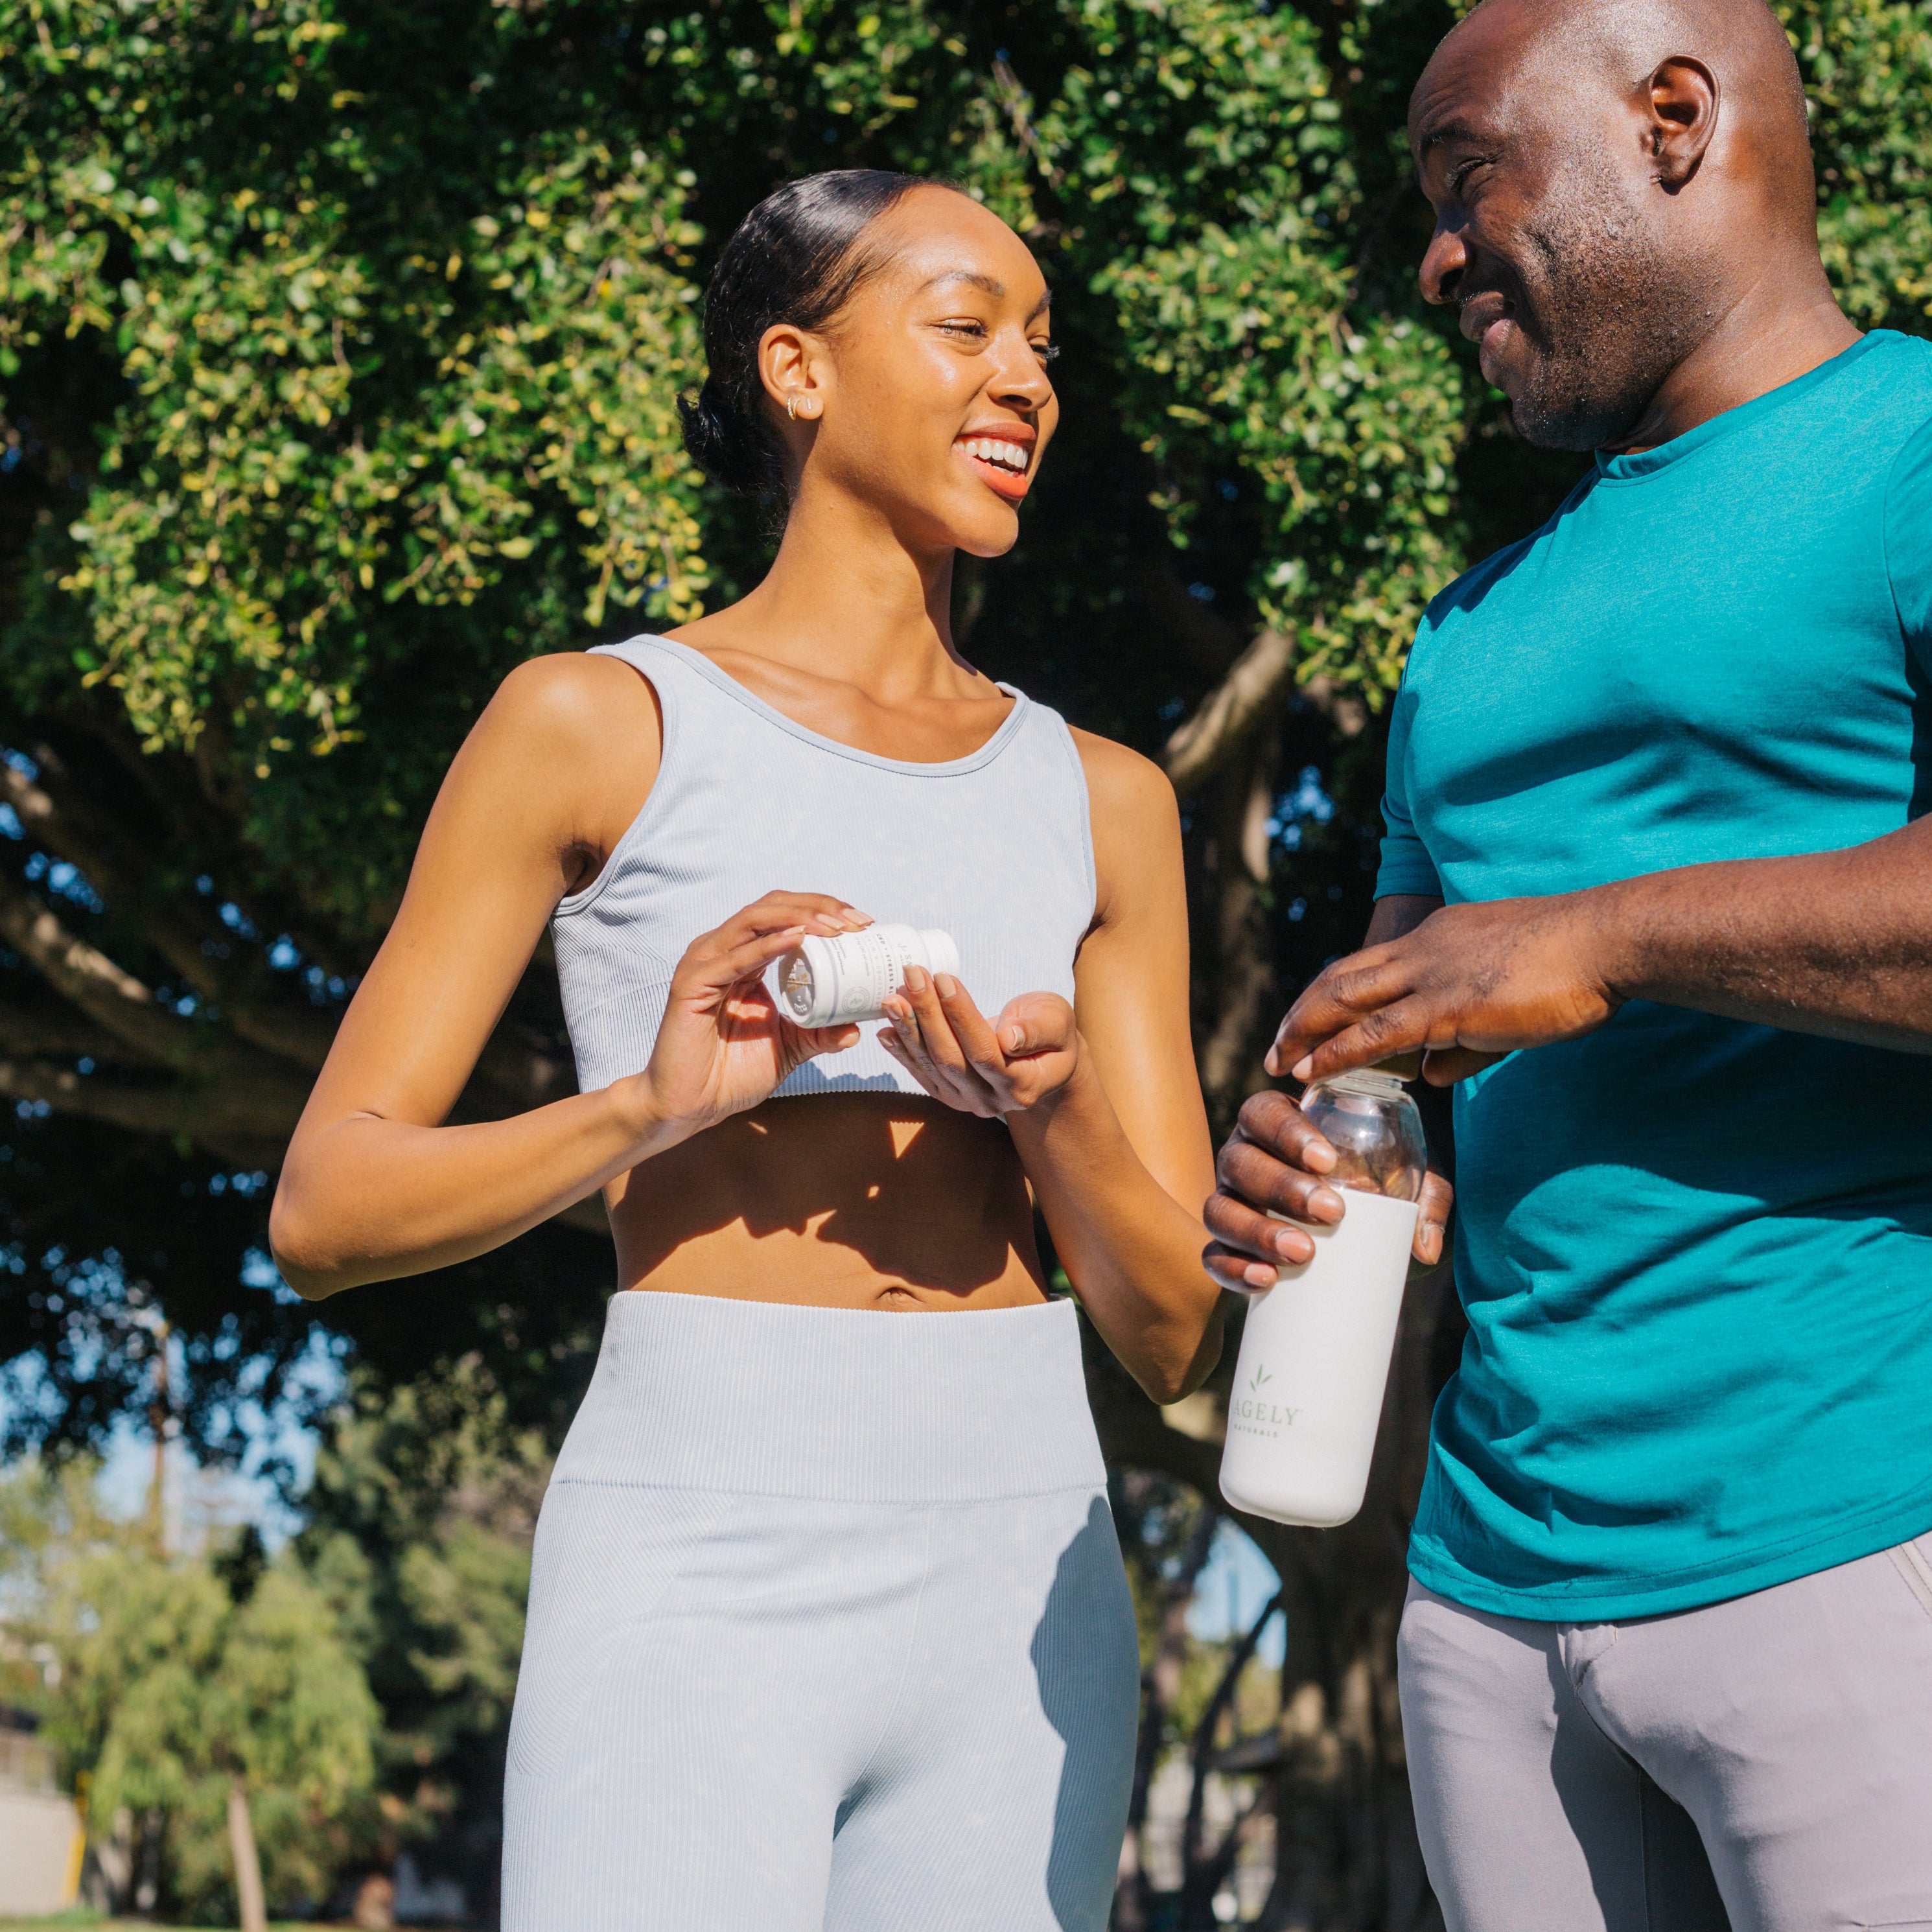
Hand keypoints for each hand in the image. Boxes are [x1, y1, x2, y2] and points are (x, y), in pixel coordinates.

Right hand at [630, 892, 867, 1139]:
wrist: (691, 1107)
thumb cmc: (731, 1076)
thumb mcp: (789, 1048)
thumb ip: (818, 1034)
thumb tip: (856, 1029)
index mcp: (743, 959)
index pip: (784, 917)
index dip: (824, 911)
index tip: (863, 924)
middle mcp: (721, 951)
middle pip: (772, 908)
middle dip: (818, 907)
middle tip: (857, 922)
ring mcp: (704, 964)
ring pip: (753, 920)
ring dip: (799, 918)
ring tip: (836, 927)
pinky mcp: (691, 984)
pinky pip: (734, 958)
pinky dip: (767, 946)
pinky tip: (797, 939)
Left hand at [878, 968, 1080, 1117]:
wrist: (1043, 1060)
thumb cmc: (1053, 1034)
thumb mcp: (1058, 1023)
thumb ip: (1037, 1030)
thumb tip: (1009, 1037)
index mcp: (1023, 1084)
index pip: (985, 1052)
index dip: (961, 1016)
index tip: (944, 978)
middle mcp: (992, 1101)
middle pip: (951, 1059)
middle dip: (927, 1014)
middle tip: (911, 975)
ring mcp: (967, 1101)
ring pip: (931, 1066)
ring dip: (908, 1029)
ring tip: (891, 997)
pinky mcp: (949, 1095)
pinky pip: (921, 1074)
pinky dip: (901, 1051)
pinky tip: (885, 1029)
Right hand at [1203, 1090, 1452, 1291]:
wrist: (1345, 1225)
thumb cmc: (1373, 1184)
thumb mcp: (1407, 1179)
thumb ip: (1425, 1199)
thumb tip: (1424, 1248)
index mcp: (1274, 1125)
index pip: (1264, 1113)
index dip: (1288, 1133)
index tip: (1328, 1161)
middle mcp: (1242, 1157)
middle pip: (1240, 1162)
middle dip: (1282, 1187)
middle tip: (1330, 1211)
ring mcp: (1228, 1201)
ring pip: (1218, 1209)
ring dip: (1256, 1230)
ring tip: (1302, 1252)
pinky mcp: (1224, 1244)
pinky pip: (1212, 1255)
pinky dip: (1232, 1267)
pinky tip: (1265, 1279)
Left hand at [1268, 892, 1621, 1088]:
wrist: (1609, 940)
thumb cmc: (1576, 967)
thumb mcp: (1509, 1003)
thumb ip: (1463, 1042)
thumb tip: (1427, 1076)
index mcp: (1441, 937)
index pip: (1371, 964)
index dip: (1334, 995)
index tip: (1310, 1021)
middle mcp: (1424, 947)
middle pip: (1341, 976)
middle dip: (1303, 1013)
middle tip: (1276, 1044)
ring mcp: (1432, 973)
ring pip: (1346, 998)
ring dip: (1305, 1031)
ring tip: (1278, 1061)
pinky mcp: (1448, 1004)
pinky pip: (1377, 1031)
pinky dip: (1338, 1051)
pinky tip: (1313, 1070)